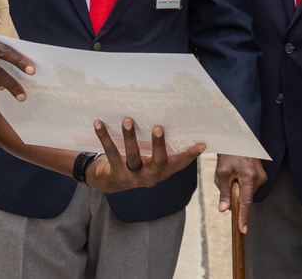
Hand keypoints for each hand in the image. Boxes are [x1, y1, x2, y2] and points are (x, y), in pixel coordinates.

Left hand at [85, 118, 204, 192]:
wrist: (111, 181)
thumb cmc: (136, 162)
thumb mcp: (150, 158)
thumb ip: (160, 146)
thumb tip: (168, 118)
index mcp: (162, 172)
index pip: (179, 163)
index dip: (190, 155)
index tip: (202, 144)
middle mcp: (150, 177)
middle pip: (158, 162)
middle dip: (158, 145)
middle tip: (158, 127)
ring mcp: (133, 178)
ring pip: (133, 156)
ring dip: (130, 137)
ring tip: (127, 120)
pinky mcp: (116, 174)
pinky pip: (111, 153)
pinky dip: (105, 137)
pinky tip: (99, 123)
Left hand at [213, 155, 265, 233]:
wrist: (237, 141)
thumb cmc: (228, 155)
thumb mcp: (222, 173)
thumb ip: (224, 192)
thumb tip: (224, 210)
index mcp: (249, 177)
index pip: (246, 202)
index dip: (244, 217)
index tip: (242, 229)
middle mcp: (259, 177)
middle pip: (246, 198)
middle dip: (235, 196)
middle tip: (226, 182)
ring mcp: (262, 176)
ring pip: (248, 193)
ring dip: (238, 190)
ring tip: (231, 174)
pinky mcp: (262, 175)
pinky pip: (250, 187)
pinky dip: (242, 185)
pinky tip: (236, 174)